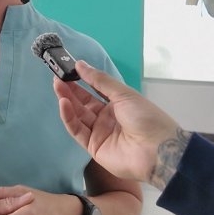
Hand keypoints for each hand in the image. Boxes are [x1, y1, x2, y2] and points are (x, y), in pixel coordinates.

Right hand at [53, 60, 186, 188]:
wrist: (156, 150)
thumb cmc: (145, 117)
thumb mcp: (124, 94)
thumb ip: (100, 80)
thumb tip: (80, 64)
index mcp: (118, 104)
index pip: (95, 90)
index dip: (82, 80)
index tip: (68, 70)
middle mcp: (107, 118)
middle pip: (84, 103)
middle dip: (71, 90)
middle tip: (57, 78)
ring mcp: (100, 133)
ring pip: (79, 115)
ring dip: (68, 102)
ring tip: (57, 86)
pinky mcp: (93, 147)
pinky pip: (78, 130)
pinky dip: (69, 117)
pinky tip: (63, 104)